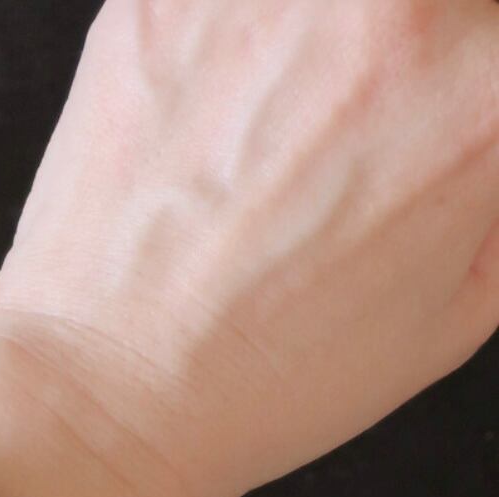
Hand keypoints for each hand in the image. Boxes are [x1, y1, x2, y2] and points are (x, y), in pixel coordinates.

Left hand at [0, 0, 497, 496]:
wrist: (103, 392)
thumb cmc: (258, 380)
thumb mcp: (456, 311)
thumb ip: (497, 184)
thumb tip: (486, 111)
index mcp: (484, 93)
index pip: (495, 37)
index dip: (463, 91)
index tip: (425, 127)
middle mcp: (390, 14)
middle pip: (430, 8)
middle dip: (406, 58)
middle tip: (345, 143)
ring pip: (326, 2)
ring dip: (310, 50)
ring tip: (265, 141)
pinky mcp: (161, 0)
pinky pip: (224, 3)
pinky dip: (227, 46)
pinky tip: (206, 129)